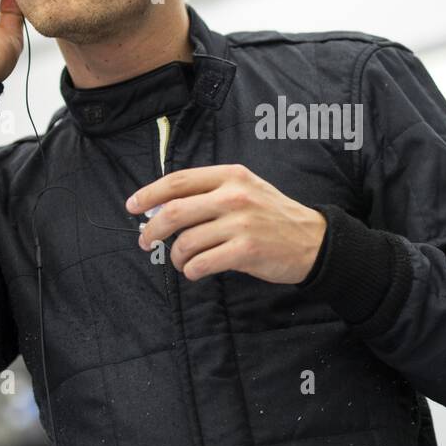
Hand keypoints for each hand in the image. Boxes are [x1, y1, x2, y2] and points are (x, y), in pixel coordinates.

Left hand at [127, 165, 326, 283]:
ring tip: (181, 261)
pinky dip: (191, 270)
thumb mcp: (246, 189)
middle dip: (152, 230)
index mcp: (231, 175)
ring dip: (176, 257)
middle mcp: (234, 196)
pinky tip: (195, 270)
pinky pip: (201, 263)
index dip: (149, 194)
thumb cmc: (273, 215)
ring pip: (186, 241)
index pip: (178, 181)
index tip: (133, 206)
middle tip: (145, 241)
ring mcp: (241, 223)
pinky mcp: (246, 251)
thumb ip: (210, 192)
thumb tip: (162, 205)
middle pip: (174, 211)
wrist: (313, 240)